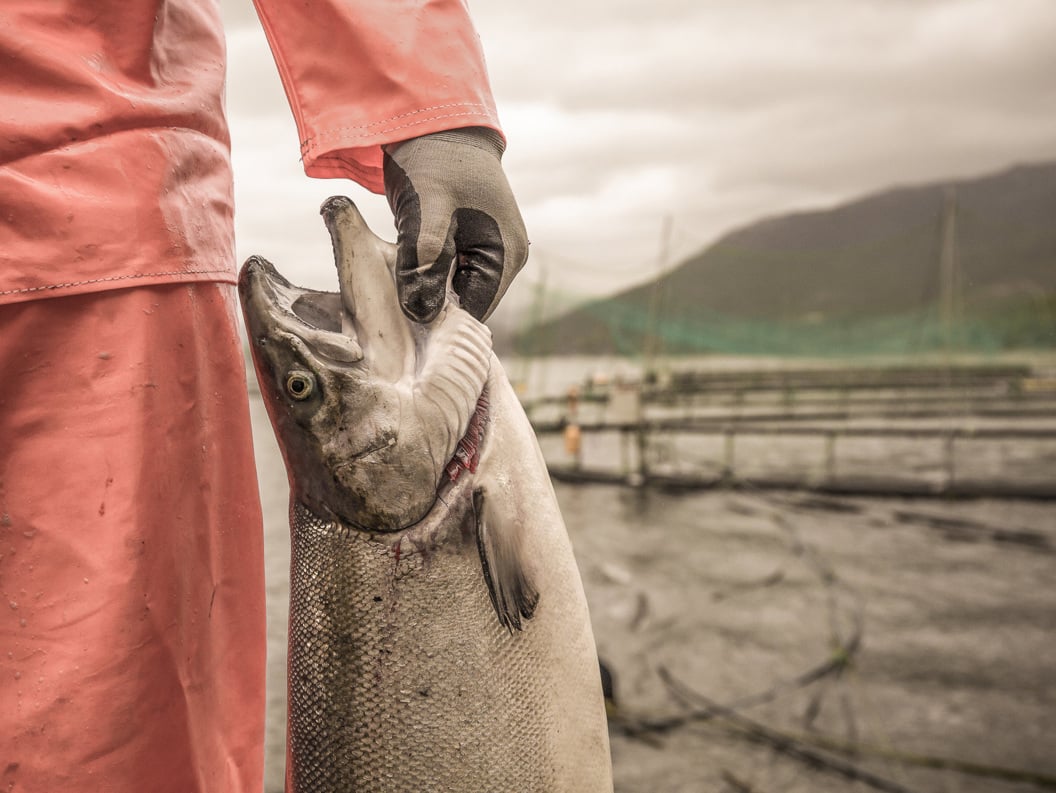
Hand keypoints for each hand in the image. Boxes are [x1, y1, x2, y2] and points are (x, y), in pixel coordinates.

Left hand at [383, 127, 527, 322]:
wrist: (435, 122)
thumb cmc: (437, 161)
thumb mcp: (428, 211)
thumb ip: (425, 263)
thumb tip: (421, 313)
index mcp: (506, 256)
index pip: (474, 312)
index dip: (439, 319)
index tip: (403, 315)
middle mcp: (505, 259)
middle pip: (464, 303)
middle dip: (430, 302)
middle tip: (393, 295)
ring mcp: (489, 250)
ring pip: (452, 288)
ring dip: (425, 285)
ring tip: (397, 274)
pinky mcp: (470, 242)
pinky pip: (447, 271)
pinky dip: (425, 271)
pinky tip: (403, 260)